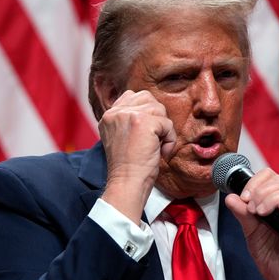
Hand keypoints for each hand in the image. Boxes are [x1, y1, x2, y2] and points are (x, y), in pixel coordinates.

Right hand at [99, 90, 175, 222]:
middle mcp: (116, 112)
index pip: (133, 96)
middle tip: (151, 140)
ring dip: (163, 130)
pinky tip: (160, 152)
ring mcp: (128, 115)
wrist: (127, 183)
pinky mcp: (143, 122)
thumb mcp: (120, 137)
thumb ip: (128, 120)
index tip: (144, 135)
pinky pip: (167, 124)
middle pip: (148, 99)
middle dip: (156, 118)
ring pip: (159, 110)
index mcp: (108, 115)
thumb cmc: (128, 166)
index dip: (145, 113)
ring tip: (155, 147)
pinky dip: (169, 139)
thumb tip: (151, 109)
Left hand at [224, 168, 278, 279]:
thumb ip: (242, 214)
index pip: (269, 176)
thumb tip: (229, 198)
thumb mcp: (249, 230)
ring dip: (272, 198)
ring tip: (260, 212)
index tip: (243, 197)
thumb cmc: (267, 251)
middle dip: (262, 190)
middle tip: (251, 208)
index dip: (255, 182)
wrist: (278, 275)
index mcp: (275, 199)